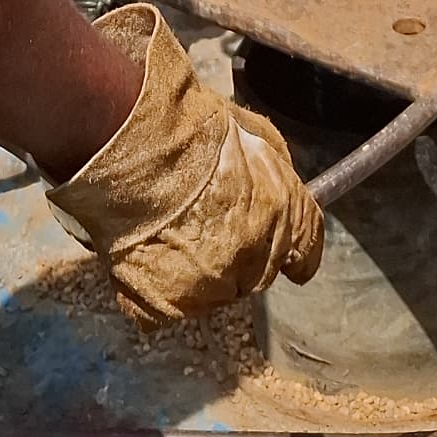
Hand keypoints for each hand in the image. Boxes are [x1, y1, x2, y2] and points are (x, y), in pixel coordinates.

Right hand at [47, 4, 323, 324]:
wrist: (131, 141)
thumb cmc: (183, 124)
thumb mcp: (251, 131)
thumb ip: (273, 167)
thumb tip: (276, 179)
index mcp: (282, 212)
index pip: (305, 249)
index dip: (292, 251)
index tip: (288, 259)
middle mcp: (255, 256)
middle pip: (257, 273)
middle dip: (238, 255)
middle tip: (203, 224)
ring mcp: (211, 285)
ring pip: (213, 295)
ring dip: (196, 275)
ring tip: (165, 233)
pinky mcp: (167, 303)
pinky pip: (163, 311)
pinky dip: (151, 292)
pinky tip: (140, 258)